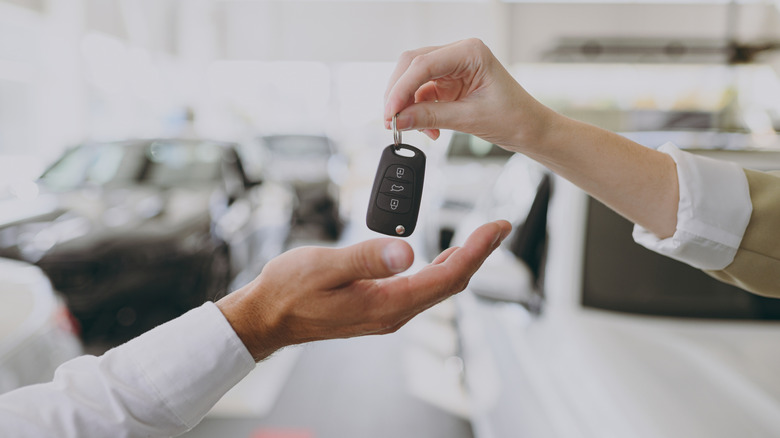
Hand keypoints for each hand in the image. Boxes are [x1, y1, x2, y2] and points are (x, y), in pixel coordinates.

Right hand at [217, 220, 511, 360]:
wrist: (268, 317)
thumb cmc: (289, 291)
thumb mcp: (324, 267)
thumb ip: (366, 259)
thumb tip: (408, 252)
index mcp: (386, 304)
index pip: (446, 277)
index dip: (477, 251)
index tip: (496, 227)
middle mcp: (393, 312)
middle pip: (450, 283)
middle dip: (479, 254)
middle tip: (498, 227)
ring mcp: (387, 312)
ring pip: (438, 287)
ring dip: (462, 261)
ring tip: (481, 238)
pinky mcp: (379, 306)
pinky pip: (421, 289)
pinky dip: (441, 269)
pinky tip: (444, 256)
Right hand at [384, 38, 554, 151]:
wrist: (530, 130)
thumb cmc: (514, 118)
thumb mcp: (469, 119)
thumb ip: (430, 117)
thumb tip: (399, 119)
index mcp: (470, 52)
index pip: (423, 64)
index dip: (401, 89)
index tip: (390, 113)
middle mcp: (459, 54)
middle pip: (412, 66)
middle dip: (399, 95)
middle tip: (392, 121)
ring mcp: (452, 68)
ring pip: (413, 80)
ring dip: (408, 105)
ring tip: (414, 129)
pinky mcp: (449, 84)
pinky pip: (422, 94)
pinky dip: (418, 112)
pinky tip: (428, 129)